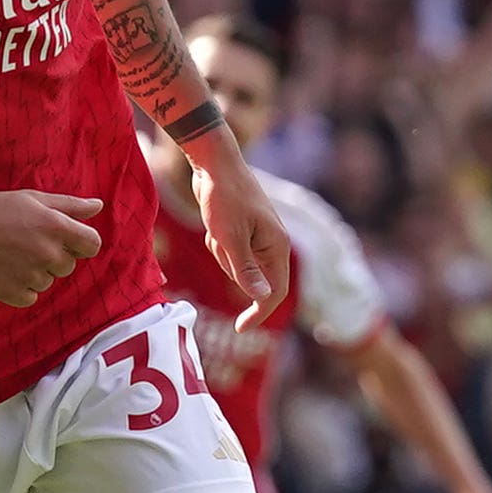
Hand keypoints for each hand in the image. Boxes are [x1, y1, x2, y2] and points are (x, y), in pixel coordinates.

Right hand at [0, 189, 103, 307]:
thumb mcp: (33, 199)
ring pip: (48, 281)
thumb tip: (99, 206)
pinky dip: (19, 288)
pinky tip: (1, 270)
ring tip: (8, 254)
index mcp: (56, 227)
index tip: (63, 240)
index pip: (92, 245)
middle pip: (68, 265)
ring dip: (34, 272)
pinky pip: (30, 297)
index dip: (80, 243)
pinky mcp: (13, 294)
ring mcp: (31, 276)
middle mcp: (48, 253)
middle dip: (53, 256)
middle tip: (24, 242)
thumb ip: (70, 205)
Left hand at [190, 148, 292, 328]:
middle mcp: (272, 243)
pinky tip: (214, 220)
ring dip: (220, 251)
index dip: (259, 313)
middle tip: (218, 236)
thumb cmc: (223, 197)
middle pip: (250, 277)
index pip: (274, 292)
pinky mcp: (243, 230)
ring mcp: (258, 236)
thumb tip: (262, 297)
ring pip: (235, 264)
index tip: (240, 330)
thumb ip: (245, 269)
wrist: (214, 163)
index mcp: (277, 246)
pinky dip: (216, 241)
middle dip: (228, 264)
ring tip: (217, 225)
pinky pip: (227, 249)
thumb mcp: (229, 238)